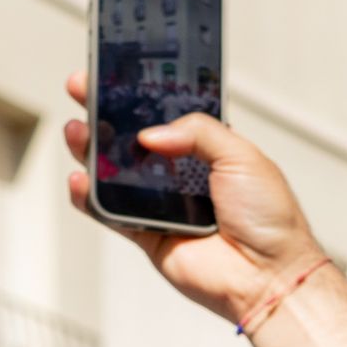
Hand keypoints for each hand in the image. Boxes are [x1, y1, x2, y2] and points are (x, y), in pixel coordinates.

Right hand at [62, 72, 329, 326]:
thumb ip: (198, 131)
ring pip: (113, 173)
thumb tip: (151, 131)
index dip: (138, 94)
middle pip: (130, 138)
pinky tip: (81, 179)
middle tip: (81, 89)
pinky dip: (90, 197)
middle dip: (103, 112)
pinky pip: (110, 214)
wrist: (269, 273)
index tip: (113, 74)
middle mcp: (179, 174)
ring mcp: (160, 205)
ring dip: (91, 150)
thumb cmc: (269, 217)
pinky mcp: (147, 235)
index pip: (163, 113)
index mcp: (206, 149)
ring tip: (78, 131)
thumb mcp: (242, 155)